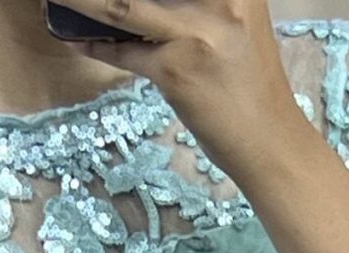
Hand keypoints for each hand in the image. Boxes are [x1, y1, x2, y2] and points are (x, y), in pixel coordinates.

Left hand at [52, 0, 300, 174]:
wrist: (270, 141)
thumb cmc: (251, 82)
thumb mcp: (237, 20)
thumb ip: (202, 0)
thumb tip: (149, 0)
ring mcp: (195, 32)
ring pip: (121, 4)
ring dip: (81, 0)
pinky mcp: (176, 70)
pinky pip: (124, 52)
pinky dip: (97, 45)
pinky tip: (78, 38)